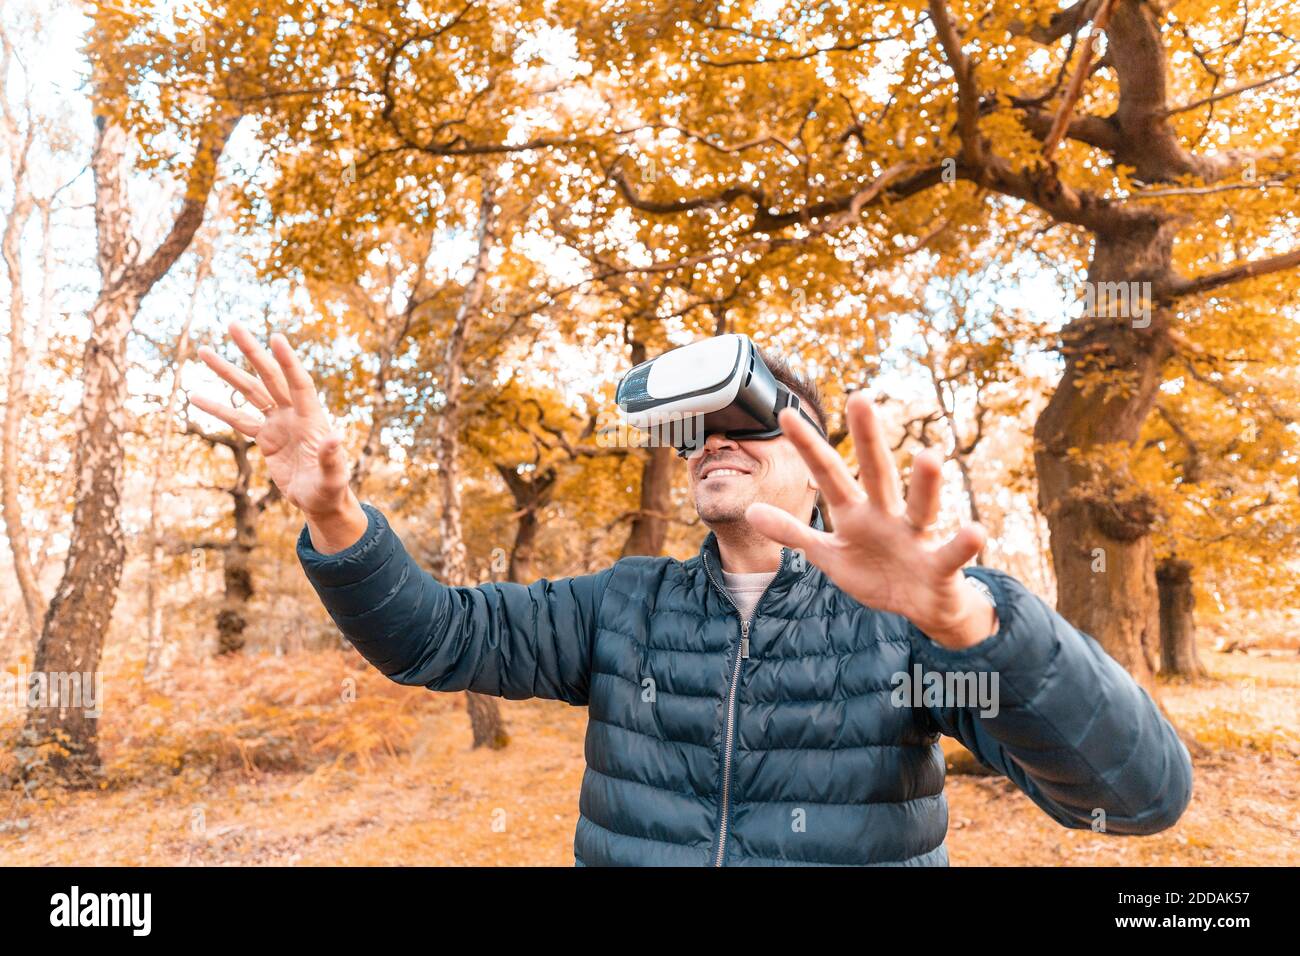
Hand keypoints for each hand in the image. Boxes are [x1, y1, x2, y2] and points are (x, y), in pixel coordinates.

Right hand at [188, 320, 366, 551]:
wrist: (321, 501)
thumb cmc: (330, 490)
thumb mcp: (333, 478)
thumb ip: (332, 459)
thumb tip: (336, 437)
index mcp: (311, 419)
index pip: (299, 383)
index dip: (288, 362)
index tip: (276, 337)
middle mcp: (294, 414)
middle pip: (270, 376)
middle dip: (251, 351)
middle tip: (232, 325)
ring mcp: (279, 422)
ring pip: (250, 391)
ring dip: (228, 372)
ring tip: (203, 352)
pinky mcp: (266, 436)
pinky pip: (238, 419)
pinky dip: (218, 408)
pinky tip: (194, 395)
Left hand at [745, 392, 997, 649]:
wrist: (921, 605)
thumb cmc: (875, 572)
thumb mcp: (828, 556)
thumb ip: (794, 533)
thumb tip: (751, 512)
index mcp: (856, 514)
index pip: (829, 474)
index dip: (808, 448)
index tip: (786, 414)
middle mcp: (886, 516)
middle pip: (877, 473)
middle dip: (868, 439)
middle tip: (859, 398)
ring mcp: (914, 538)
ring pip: (921, 507)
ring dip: (925, 484)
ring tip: (929, 455)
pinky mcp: (940, 566)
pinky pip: (952, 554)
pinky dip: (963, 544)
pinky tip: (976, 531)